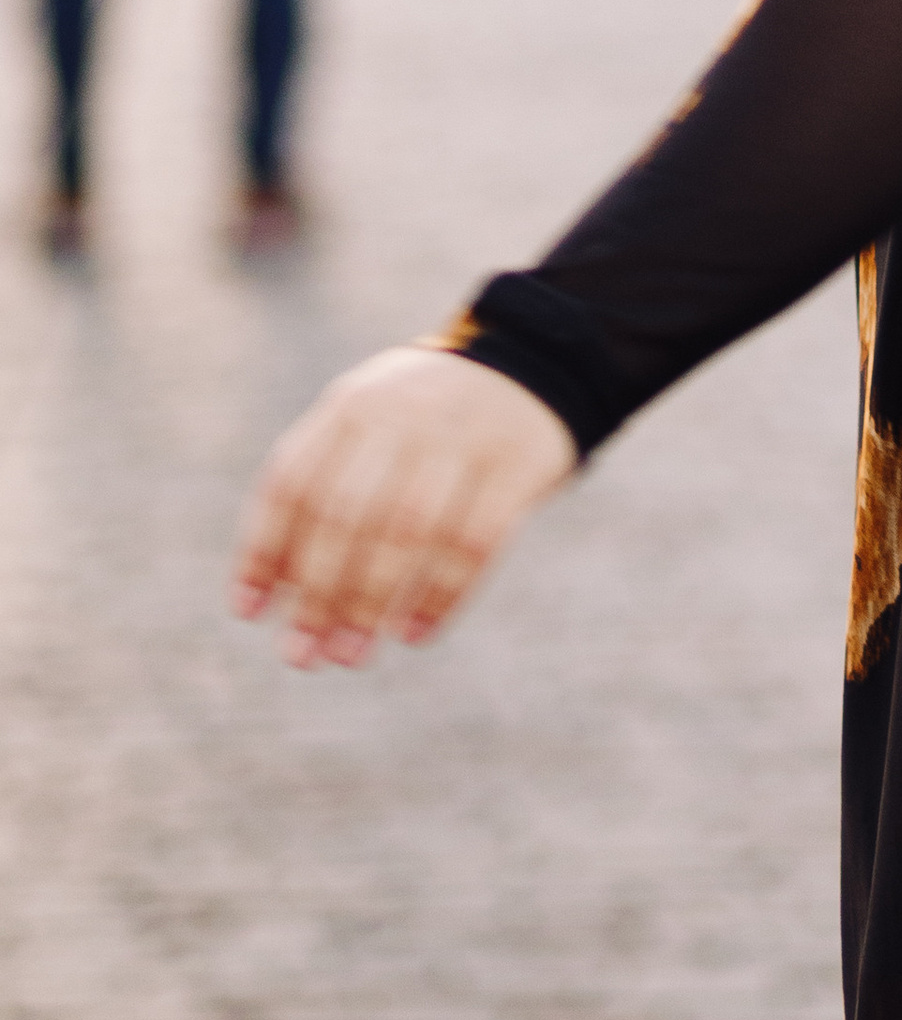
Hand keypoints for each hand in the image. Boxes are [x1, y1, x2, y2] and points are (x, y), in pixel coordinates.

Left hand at [232, 346, 577, 667]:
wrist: (533, 362)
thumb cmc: (422, 422)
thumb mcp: (368, 426)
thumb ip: (320, 491)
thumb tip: (268, 594)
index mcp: (353, 406)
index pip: (293, 481)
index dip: (264, 550)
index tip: (249, 613)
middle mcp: (403, 414)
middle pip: (347, 513)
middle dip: (319, 594)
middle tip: (303, 657)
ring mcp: (463, 436)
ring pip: (409, 532)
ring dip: (373, 604)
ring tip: (352, 656)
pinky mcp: (518, 462)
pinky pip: (475, 542)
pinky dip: (441, 596)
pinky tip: (416, 634)